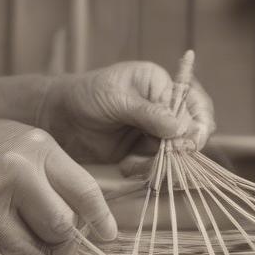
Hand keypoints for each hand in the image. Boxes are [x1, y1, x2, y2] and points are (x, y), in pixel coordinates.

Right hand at [0, 119, 131, 254]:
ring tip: (24, 236)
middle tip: (47, 235)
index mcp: (36, 144)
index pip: (85, 185)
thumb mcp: (12, 147)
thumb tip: (91, 214)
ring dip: (46, 247)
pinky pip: (27, 254)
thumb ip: (47, 172)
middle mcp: (22, 163)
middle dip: (65, 234)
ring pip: (54, 236)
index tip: (107, 234)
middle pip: (71, 216)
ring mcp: (1, 192)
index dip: (101, 216)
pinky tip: (8, 244)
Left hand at [36, 60, 215, 164]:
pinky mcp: (144, 152)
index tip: (184, 142)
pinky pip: (159, 166)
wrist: (58, 118)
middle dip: (178, 150)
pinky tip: (126, 166)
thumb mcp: (115, 98)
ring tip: (130, 163)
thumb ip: (147, 112)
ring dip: (158, 163)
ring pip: (178, 154)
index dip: (195, 126)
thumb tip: (180, 127)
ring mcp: (156, 131)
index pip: (196, 105)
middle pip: (194, 133)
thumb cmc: (84, 96)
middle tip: (161, 158)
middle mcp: (165, 107)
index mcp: (161, 83)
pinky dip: (146, 170)